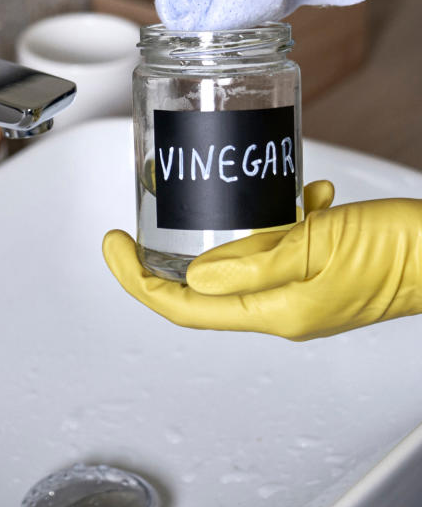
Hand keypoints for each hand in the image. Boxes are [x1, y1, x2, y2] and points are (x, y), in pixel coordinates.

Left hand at [102, 181, 421, 340]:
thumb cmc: (399, 251)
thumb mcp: (315, 246)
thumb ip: (252, 261)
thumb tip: (194, 276)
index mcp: (276, 310)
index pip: (185, 306)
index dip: (137, 279)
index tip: (113, 246)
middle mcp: (282, 308)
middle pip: (202, 286)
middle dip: (166, 253)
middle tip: (139, 220)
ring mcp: (301, 291)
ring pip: (240, 260)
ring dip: (228, 229)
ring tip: (220, 196)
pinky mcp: (319, 271)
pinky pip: (280, 246)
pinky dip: (278, 219)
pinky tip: (300, 196)